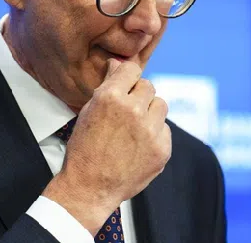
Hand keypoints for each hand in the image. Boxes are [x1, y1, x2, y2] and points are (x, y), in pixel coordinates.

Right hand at [42, 59, 170, 233]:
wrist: (89, 187)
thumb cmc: (85, 148)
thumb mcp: (89, 111)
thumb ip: (108, 85)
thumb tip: (119, 64)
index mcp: (111, 97)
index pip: (131, 69)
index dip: (127, 77)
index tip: (126, 84)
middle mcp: (133, 110)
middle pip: (148, 86)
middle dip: (138, 95)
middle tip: (127, 111)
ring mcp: (150, 131)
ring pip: (160, 105)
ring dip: (150, 112)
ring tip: (134, 127)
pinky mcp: (162, 149)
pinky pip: (165, 129)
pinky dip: (155, 133)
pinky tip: (139, 144)